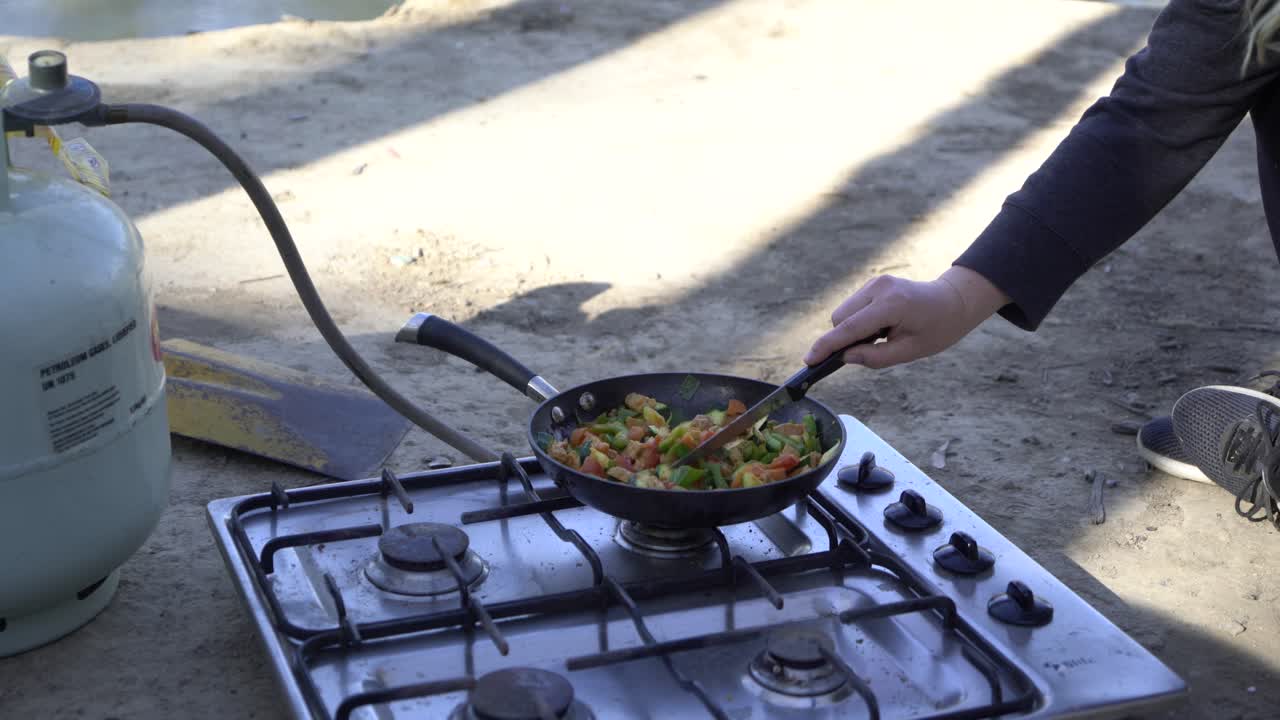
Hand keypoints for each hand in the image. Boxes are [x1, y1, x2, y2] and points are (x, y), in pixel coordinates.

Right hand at [804, 266, 1009, 368]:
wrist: (954, 301)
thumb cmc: (938, 329)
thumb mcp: (911, 351)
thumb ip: (876, 357)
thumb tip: (845, 357)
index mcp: (891, 305)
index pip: (849, 328)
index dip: (827, 346)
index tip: (809, 360)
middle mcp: (879, 288)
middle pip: (840, 318)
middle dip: (843, 338)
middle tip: (870, 349)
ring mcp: (875, 282)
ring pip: (843, 312)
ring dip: (852, 329)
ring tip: (882, 335)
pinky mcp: (874, 283)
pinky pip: (853, 306)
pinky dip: (858, 320)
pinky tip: (881, 325)